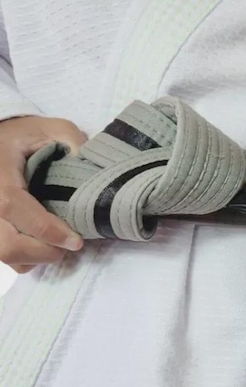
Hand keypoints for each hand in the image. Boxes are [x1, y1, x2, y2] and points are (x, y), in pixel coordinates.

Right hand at [0, 115, 87, 274]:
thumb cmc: (25, 135)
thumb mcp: (53, 128)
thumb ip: (74, 143)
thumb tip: (95, 171)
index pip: (13, 206)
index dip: (47, 229)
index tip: (76, 241)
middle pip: (7, 244)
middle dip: (44, 252)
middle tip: (70, 244)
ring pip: (5, 255)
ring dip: (36, 257)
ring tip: (58, 243)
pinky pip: (4, 257)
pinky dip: (26, 257)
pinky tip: (43, 242)